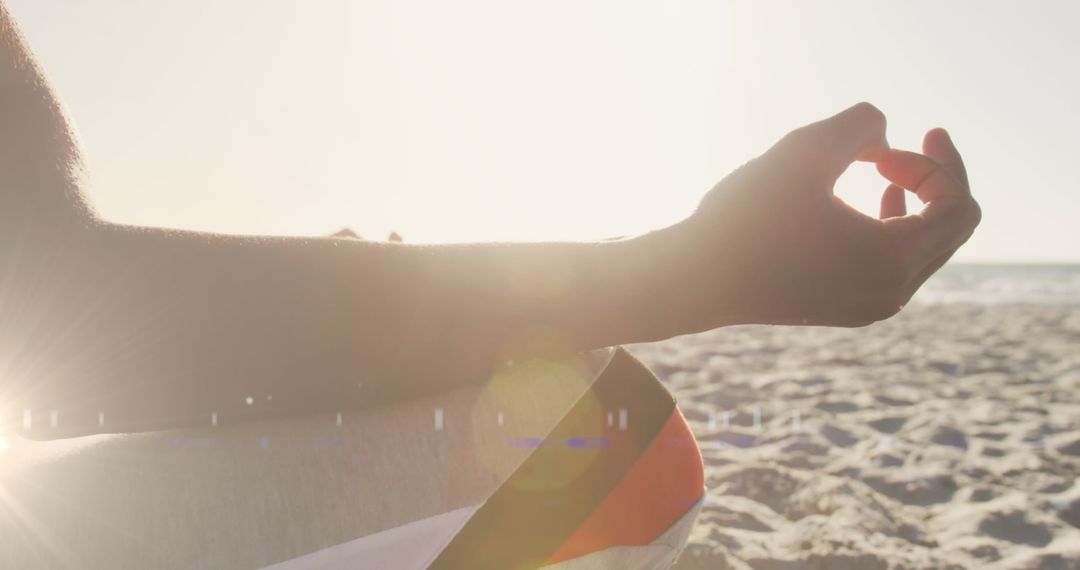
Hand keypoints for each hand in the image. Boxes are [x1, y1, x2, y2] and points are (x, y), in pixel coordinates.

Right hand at [666, 103, 979, 328]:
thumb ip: (859, 125)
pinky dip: (893, 231)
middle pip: (949, 230)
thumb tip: (882, 134)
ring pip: (924, 250)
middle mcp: (891, 293)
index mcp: (893, 260)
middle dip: (929, 182)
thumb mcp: (804, 149)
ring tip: (884, 173)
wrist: (694, 278)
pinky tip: (869, 209)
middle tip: (886, 153)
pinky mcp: (845, 309)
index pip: (960, 208)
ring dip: (914, 205)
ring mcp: (869, 307)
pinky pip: (897, 268)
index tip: (901, 143)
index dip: (941, 165)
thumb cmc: (745, 217)